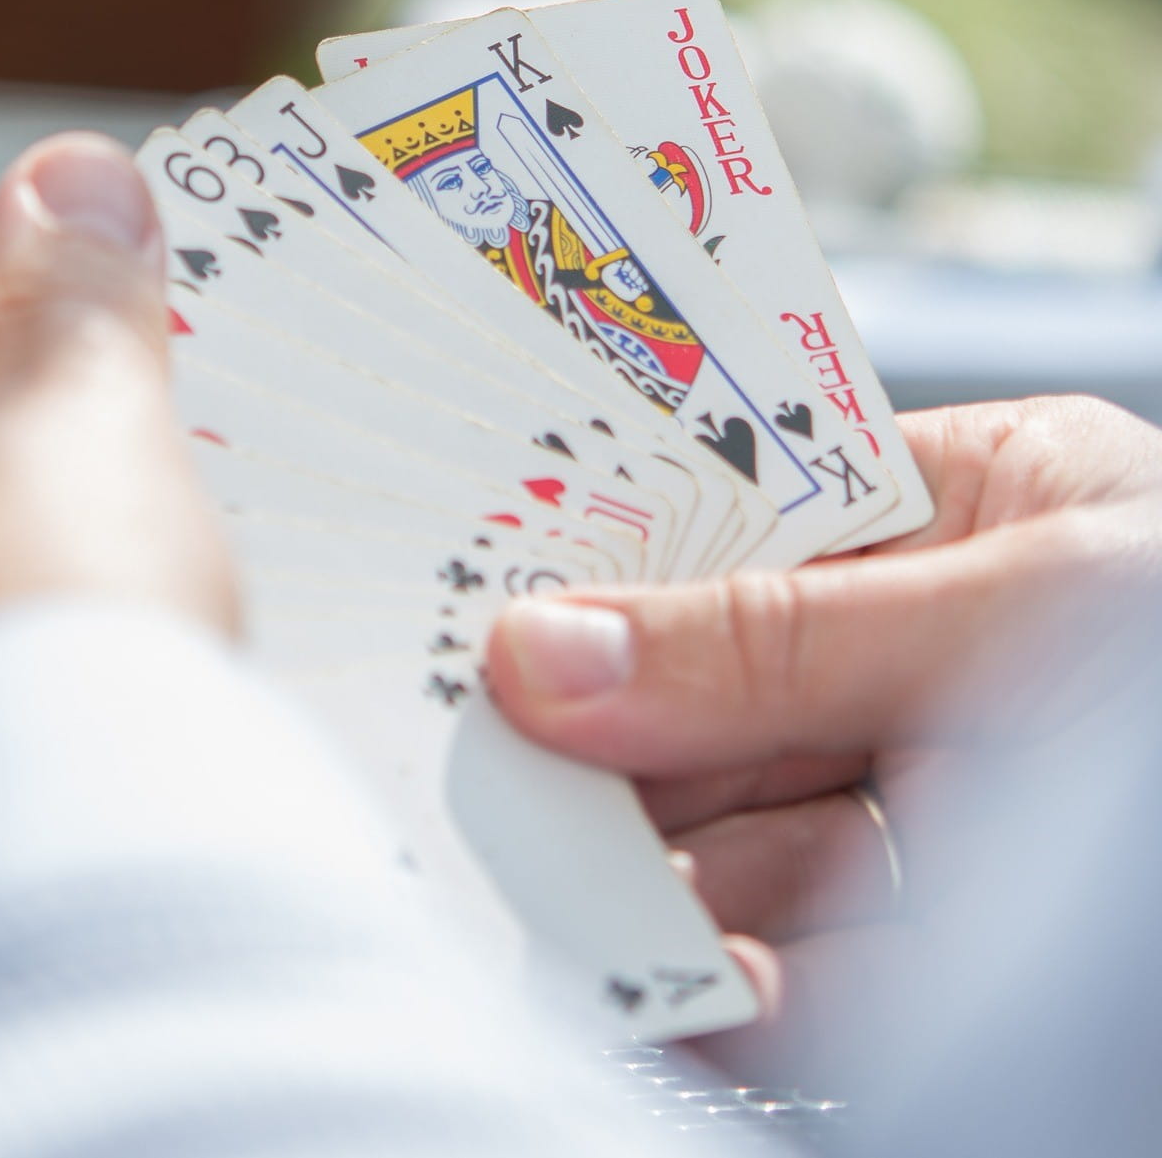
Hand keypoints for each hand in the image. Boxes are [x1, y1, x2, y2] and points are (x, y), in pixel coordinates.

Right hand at [484, 396, 1161, 1072]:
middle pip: (695, 696)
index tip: (472, 589)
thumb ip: (778, 641)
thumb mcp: (1026, 612)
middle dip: (596, 739)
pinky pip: (766, 966)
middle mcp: (909, 663)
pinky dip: (708, 981)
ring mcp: (899, 816)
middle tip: (471, 759)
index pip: (729, 524)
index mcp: (959, 517)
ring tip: (549, 883)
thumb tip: (540, 652)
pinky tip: (665, 975)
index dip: (604, 554)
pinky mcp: (901, 957)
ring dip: (633, 874)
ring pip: (712, 841)